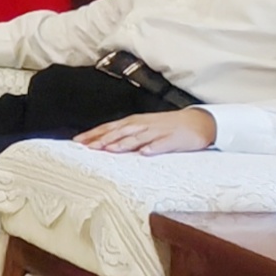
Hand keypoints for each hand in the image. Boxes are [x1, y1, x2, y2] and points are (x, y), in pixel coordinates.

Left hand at [78, 108, 217, 155]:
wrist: (197, 122)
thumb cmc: (165, 126)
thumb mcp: (143, 127)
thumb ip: (125, 134)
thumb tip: (103, 143)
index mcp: (134, 122)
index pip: (109, 127)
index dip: (94, 134)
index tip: (78, 141)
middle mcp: (143, 125)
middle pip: (120, 132)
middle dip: (104, 140)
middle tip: (89, 147)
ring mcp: (159, 131)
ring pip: (138, 137)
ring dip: (124, 143)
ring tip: (110, 150)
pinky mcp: (174, 139)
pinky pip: (162, 144)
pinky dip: (153, 147)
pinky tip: (145, 153)